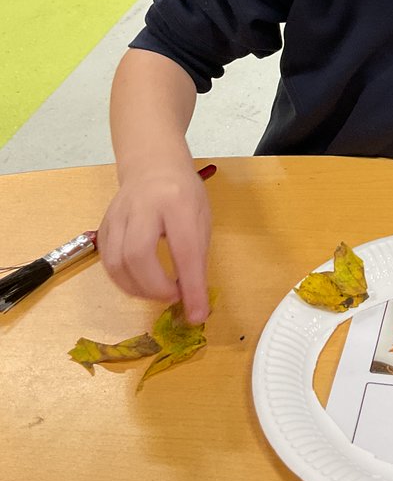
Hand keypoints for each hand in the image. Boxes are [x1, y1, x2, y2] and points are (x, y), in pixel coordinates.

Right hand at [98, 162, 210, 323]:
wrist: (152, 166)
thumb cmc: (183, 193)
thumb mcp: (201, 218)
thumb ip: (197, 257)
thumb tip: (194, 302)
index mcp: (176, 201)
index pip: (184, 250)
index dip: (191, 286)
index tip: (197, 314)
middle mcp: (142, 206)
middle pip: (137, 255)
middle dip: (155, 288)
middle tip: (173, 296)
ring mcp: (117, 216)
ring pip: (116, 263)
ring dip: (138, 289)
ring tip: (158, 291)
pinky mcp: (103, 226)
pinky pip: (107, 262)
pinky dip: (124, 281)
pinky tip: (141, 281)